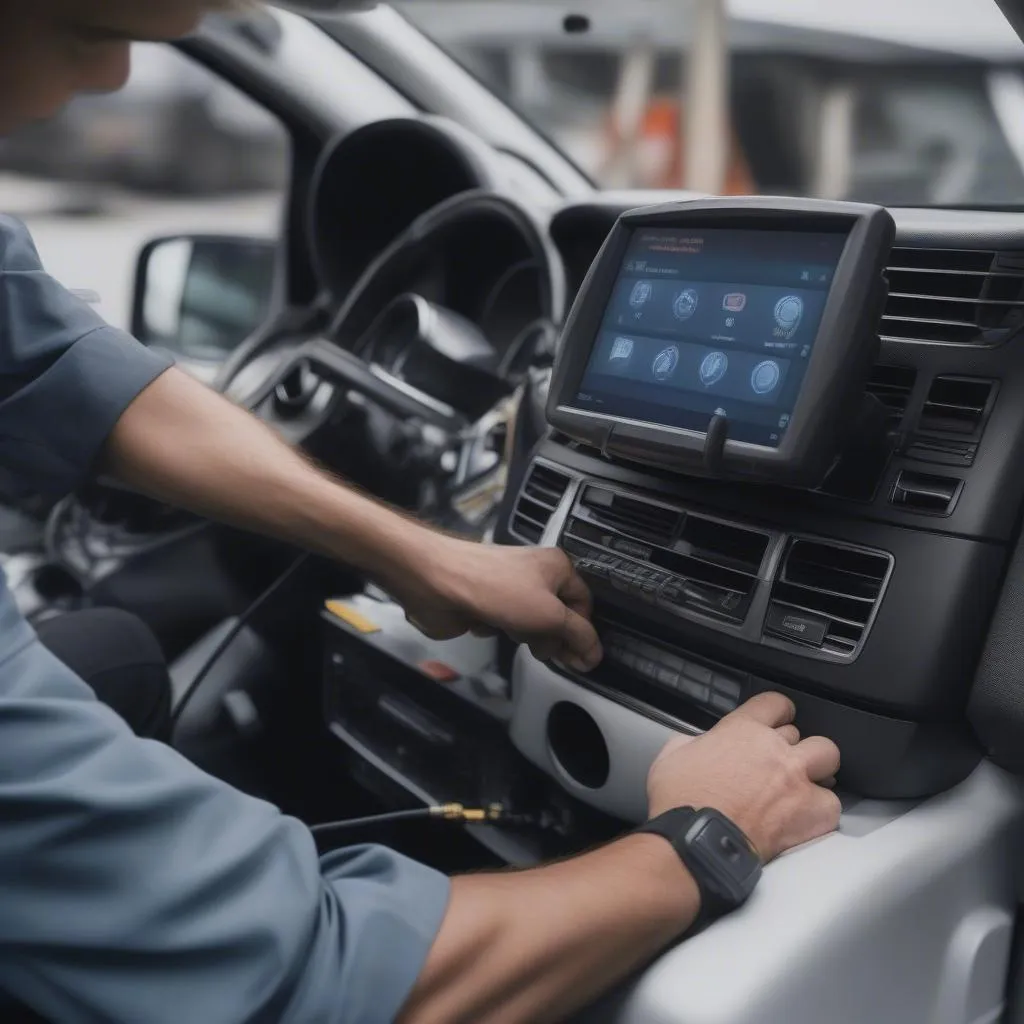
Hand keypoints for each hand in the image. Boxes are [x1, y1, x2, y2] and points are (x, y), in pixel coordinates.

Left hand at [388, 534, 602, 671]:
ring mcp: (509, 589)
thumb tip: (594, 656)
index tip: (578, 661)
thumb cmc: (498, 591)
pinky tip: (487, 627)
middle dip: (552, 637)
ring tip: (513, 633)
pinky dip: (499, 630)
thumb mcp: (551, 616)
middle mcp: (536, 574)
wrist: (438, 582)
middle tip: (544, 650)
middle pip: (558, 617)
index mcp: (558, 567)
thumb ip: (578, 637)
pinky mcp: (487, 603)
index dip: (583, 633)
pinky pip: (505, 624)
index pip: (584, 605)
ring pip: (531, 623)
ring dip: (525, 634)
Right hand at [647, 693, 840, 860]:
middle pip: (805, 733)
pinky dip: (822, 810)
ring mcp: (795, 780)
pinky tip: (808, 816)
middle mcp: (774, 749)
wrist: (696, 841)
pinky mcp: (808, 813)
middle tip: (783, 763)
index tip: (778, 720)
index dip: (778, 711)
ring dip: (818, 770)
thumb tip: (699, 744)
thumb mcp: (672, 755)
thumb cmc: (680, 802)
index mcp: (741, 730)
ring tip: (804, 785)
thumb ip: (693, 742)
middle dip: (796, 747)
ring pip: (828, 757)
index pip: (775, 703)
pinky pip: (832, 804)